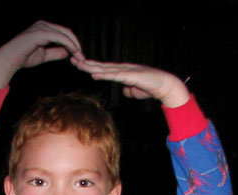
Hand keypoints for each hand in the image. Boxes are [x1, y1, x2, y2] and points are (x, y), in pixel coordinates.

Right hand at [0, 20, 83, 88]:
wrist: (10, 59)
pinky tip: (73, 51)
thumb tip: (67, 52)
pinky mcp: (40, 32)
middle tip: (83, 56)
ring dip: (74, 45)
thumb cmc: (24, 57)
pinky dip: (68, 44)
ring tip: (79, 56)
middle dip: (76, 44)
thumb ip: (55, 52)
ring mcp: (42, 27)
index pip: (64, 34)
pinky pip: (59, 37)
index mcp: (45, 29)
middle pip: (67, 32)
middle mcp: (44, 25)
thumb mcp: (44, 55)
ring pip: (64, 34)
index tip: (79, 56)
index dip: (74, 44)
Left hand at [72, 59, 189, 107]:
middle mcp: (122, 69)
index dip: (91, 66)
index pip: (103, 69)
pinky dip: (103, 75)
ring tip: (79, 65)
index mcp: (122, 72)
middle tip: (72, 60)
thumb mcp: (135, 90)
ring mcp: (126, 71)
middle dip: (86, 64)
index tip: (79, 64)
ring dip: (91, 68)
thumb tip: (125, 90)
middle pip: (101, 66)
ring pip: (105, 69)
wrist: (165, 86)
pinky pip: (114, 76)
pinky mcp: (131, 76)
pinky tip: (94, 74)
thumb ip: (129, 89)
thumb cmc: (151, 88)